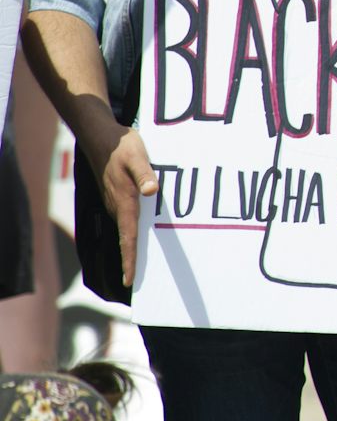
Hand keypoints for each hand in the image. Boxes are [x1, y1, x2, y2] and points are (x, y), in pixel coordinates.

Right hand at [83, 122, 156, 289]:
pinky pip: (127, 218)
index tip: (130, 281)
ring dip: (133, 247)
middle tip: (139, 283)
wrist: (100, 137)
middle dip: (132, 261)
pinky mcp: (117, 196)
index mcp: (124, 202)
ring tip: (142, 268)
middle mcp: (118, 207)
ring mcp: (116, 202)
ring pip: (127, 230)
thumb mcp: (138, 157)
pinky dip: (132, 232)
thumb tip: (152, 191)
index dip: (130, 260)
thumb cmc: (122, 147)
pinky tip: (141, 235)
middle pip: (127, 239)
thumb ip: (145, 174)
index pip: (128, 238)